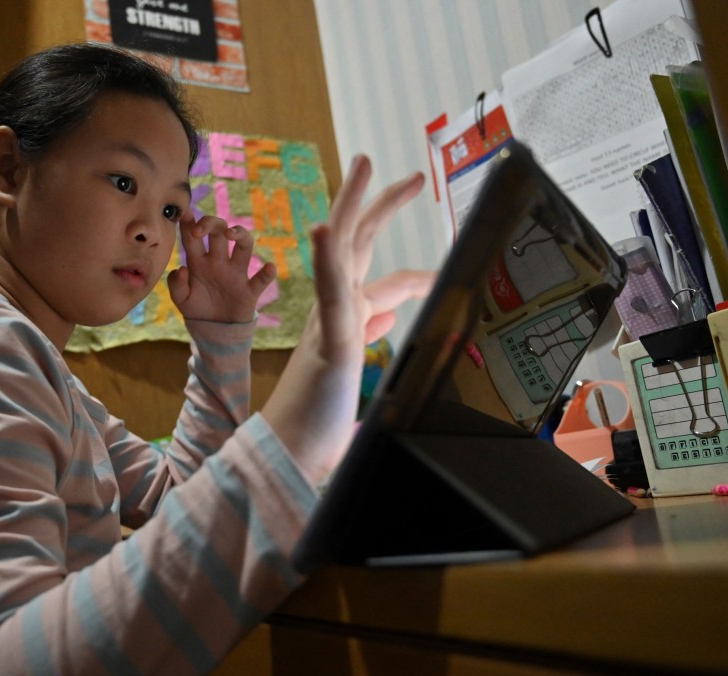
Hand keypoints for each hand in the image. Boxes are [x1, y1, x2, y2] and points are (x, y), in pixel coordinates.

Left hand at [168, 215, 275, 323]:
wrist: (214, 332)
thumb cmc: (197, 309)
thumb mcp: (181, 299)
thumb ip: (176, 285)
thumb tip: (182, 269)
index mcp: (199, 261)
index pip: (193, 236)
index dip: (189, 222)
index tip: (184, 213)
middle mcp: (218, 262)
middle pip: (218, 232)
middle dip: (211, 223)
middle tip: (199, 230)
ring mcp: (235, 274)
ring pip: (243, 246)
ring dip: (240, 235)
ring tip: (231, 234)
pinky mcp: (249, 291)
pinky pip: (261, 280)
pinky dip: (267, 274)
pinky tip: (269, 267)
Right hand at [261, 156, 434, 483]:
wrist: (290, 456)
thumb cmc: (317, 430)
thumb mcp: (358, 387)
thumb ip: (368, 354)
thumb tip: (384, 336)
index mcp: (346, 323)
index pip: (386, 284)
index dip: (416, 276)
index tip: (441, 276)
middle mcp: (337, 312)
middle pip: (359, 245)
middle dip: (379, 206)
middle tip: (408, 177)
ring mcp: (331, 320)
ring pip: (340, 249)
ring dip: (350, 203)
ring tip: (363, 164)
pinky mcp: (329, 338)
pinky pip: (327, 291)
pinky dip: (324, 258)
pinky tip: (320, 228)